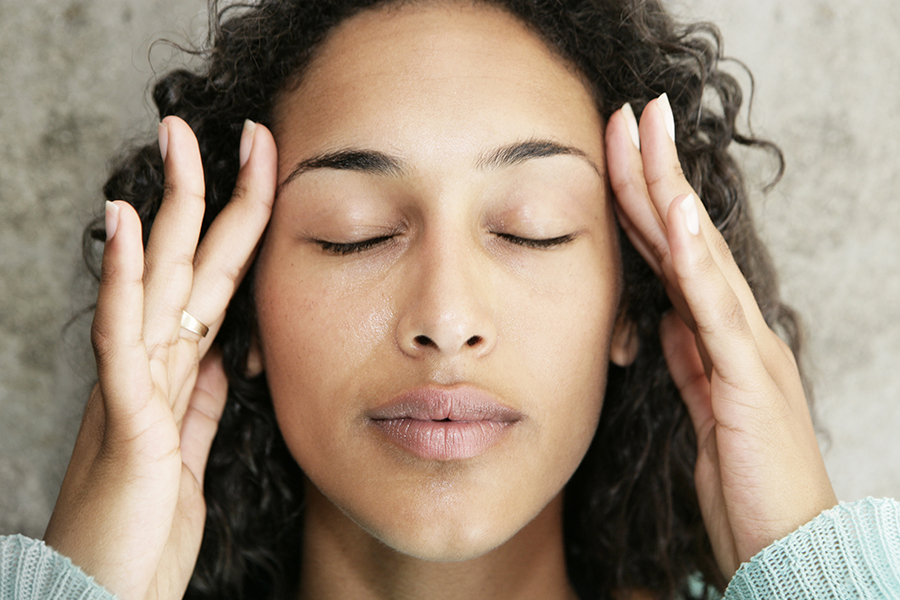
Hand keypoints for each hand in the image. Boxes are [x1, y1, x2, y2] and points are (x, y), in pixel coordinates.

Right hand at [43, 116, 276, 599]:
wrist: (111, 588)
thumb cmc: (146, 521)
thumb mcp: (191, 445)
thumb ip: (205, 394)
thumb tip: (232, 349)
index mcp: (177, 370)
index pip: (215, 280)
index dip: (242, 225)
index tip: (266, 172)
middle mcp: (153, 363)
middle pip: (186, 261)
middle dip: (209, 192)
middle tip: (228, 128)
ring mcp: (134, 383)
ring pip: (154, 279)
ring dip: (168, 209)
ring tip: (178, 144)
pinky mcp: (124, 415)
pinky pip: (121, 336)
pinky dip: (119, 279)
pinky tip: (122, 227)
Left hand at [606, 95, 836, 576]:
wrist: (784, 546)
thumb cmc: (744, 480)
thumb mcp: (699, 406)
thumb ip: (685, 358)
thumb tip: (659, 317)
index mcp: (714, 334)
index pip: (671, 252)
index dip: (643, 200)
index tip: (615, 150)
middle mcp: (734, 328)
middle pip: (686, 236)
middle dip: (655, 172)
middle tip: (632, 111)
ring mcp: (747, 348)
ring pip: (702, 256)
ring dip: (671, 193)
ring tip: (648, 135)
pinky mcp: (750, 381)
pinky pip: (718, 310)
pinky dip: (698, 261)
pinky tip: (678, 216)